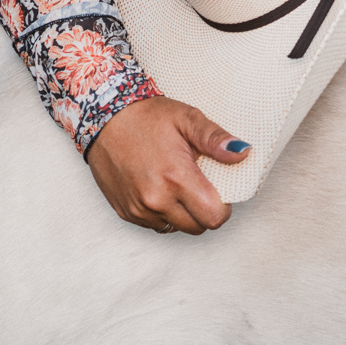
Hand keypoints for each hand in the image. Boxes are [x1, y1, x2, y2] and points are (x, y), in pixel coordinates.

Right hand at [85, 96, 249, 233]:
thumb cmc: (146, 115)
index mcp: (176, 178)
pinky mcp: (125, 213)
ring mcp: (138, 209)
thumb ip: (216, 139)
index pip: (215, 217)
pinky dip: (162, 213)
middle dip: (204, 210)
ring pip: (176, 228)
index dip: (223, 206)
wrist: (102, 116)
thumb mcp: (187, 118)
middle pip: (198, 227)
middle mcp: (156, 199)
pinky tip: (158, 188)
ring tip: (175, 183)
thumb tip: (243, 153)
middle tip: (198, 184)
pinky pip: (155, 225)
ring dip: (182, 213)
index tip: (218, 189)